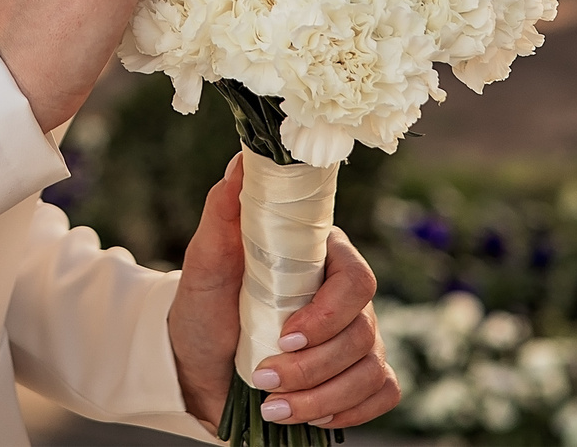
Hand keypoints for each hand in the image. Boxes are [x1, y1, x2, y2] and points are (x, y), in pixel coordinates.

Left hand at [168, 156, 401, 431]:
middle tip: (264, 377)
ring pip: (370, 370)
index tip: (285, 335)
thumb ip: (224, 213)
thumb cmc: (204, 307)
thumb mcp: (206, 262)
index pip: (356, 279)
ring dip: (321, 396)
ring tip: (273, 406)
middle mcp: (346, 298)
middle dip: (313, 366)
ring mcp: (357, 339)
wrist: (195, 366)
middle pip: (363, 332)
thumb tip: (242, 162)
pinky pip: (382, 394)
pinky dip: (348, 410)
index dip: (328, 314)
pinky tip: (309, 414)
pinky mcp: (356, 377)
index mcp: (320, 260)